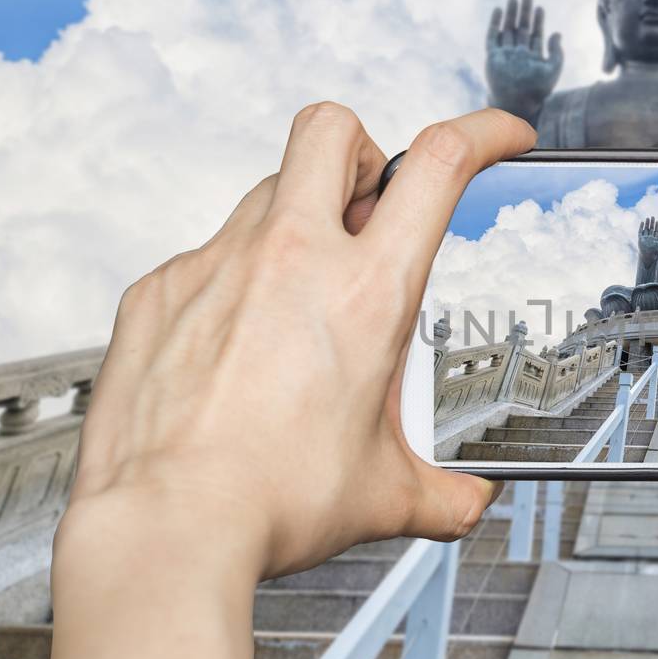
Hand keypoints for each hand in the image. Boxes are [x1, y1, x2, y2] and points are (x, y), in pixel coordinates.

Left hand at [63, 103, 535, 580]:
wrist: (165, 529)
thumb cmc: (270, 504)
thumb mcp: (385, 496)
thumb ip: (442, 492)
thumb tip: (466, 502)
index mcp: (367, 293)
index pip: (438, 164)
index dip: (482, 131)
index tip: (499, 137)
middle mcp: (290, 259)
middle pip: (333, 129)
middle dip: (365, 151)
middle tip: (372, 208)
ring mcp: (214, 267)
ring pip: (266, 191)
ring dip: (299, 221)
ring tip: (302, 298)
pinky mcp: (158, 293)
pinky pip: (205, 257)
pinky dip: (233, 284)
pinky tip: (236, 348)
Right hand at [486, 0, 561, 123]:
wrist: (516, 103)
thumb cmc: (536, 91)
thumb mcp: (552, 70)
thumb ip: (556, 52)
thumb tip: (557, 33)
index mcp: (533, 57)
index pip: (535, 34)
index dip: (538, 21)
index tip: (540, 7)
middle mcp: (518, 54)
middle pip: (521, 28)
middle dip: (524, 12)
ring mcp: (505, 55)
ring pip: (507, 29)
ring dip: (510, 14)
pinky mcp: (493, 57)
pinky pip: (492, 37)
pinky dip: (495, 23)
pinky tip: (498, 10)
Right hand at [638, 216, 657, 258]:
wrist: (649, 256)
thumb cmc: (656, 251)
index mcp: (654, 239)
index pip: (655, 231)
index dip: (656, 226)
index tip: (657, 221)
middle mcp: (649, 238)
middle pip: (650, 229)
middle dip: (652, 223)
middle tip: (652, 217)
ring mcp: (645, 238)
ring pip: (646, 229)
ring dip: (647, 224)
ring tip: (648, 218)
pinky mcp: (640, 239)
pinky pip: (640, 232)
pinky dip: (641, 227)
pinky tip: (642, 222)